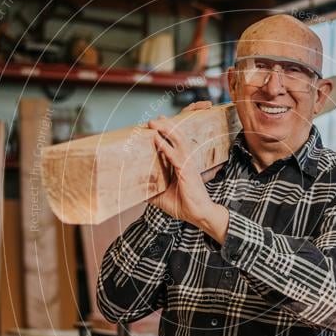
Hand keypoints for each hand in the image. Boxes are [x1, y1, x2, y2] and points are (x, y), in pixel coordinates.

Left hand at [147, 101, 228, 241]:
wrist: (200, 215)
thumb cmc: (184, 205)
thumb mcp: (162, 197)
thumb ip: (150, 191)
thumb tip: (135, 192)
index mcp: (182, 163)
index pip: (175, 143)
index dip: (167, 131)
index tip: (155, 122)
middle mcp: (185, 160)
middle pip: (177, 137)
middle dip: (165, 126)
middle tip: (152, 120)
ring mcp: (187, 164)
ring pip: (178, 141)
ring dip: (165, 130)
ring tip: (154, 122)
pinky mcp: (187, 171)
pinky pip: (175, 156)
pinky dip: (165, 146)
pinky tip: (156, 139)